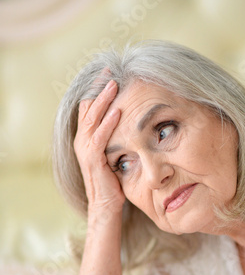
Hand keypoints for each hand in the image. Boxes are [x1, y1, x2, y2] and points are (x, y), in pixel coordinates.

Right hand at [74, 67, 124, 214]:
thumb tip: (132, 121)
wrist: (105, 205)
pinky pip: (100, 136)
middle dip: (99, 87)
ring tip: (114, 83)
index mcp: (86, 137)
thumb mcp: (115, 153)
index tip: (109, 73)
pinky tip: (118, 111)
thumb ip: (117, 137)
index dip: (97, 89)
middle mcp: (82, 140)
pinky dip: (108, 123)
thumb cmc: (113, 179)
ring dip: (103, 99)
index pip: (89, 107)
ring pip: (92, 117)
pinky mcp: (92, 159)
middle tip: (110, 70)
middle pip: (88, 106)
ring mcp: (85, 148)